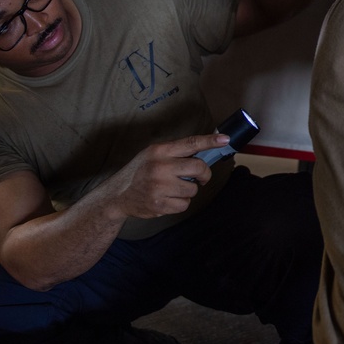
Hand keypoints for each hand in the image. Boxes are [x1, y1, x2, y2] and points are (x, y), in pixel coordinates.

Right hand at [105, 133, 228, 218]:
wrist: (117, 195)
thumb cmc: (139, 172)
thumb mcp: (152, 154)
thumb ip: (175, 152)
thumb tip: (203, 153)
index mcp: (160, 151)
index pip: (190, 143)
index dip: (210, 141)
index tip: (225, 140)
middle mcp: (160, 166)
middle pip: (199, 167)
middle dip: (204, 174)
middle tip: (201, 177)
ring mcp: (160, 186)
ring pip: (193, 188)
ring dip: (188, 190)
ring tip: (173, 189)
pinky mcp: (160, 204)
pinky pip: (185, 204)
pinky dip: (180, 203)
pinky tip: (168, 198)